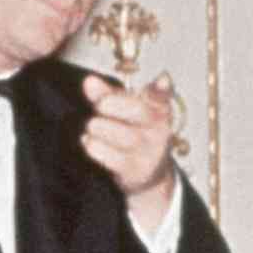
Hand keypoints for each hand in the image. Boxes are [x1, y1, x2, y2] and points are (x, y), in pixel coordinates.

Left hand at [80, 71, 178, 227]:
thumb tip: (90, 82)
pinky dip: (92, 144)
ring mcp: (149, 153)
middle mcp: (159, 131)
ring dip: (97, 127)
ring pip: (120, 133)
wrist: (148, 173)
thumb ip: (106, 93)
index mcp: (159, 111)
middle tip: (100, 106)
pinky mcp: (135, 171)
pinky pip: (105, 153)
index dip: (162, 88)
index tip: (163, 79)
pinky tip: (92, 142)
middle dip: (110, 104)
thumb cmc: (133, 133)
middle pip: (138, 111)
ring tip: (95, 127)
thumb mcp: (125, 109)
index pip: (162, 97)